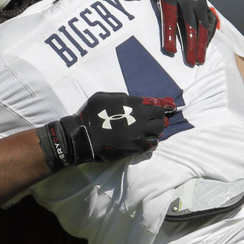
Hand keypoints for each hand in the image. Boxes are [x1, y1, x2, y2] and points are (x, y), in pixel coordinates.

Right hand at [37, 92, 175, 170]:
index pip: (152, 102)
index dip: (155, 105)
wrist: (84, 136)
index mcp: (131, 103)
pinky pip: (153, 144)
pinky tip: (147, 141)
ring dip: (156, 129)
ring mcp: (139, 132)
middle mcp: (139, 117)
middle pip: (159, 115)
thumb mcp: (102, 96)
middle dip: (158, 116)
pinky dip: (152, 141)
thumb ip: (119, 97)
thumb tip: (130, 99)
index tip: (157, 107)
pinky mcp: (136, 146)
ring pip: (159, 129)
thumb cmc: (90, 114)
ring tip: (151, 130)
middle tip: (154, 119)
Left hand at [128, 0, 216, 66]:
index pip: (170, 16)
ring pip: (200, 26)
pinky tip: (204, 50)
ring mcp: (197, 2)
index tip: (169, 51)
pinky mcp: (203, 4)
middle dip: (190, 45)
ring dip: (200, 44)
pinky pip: (207, 22)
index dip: (169, 34)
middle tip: (190, 63)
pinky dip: (206, 36)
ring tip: (199, 62)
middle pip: (189, 25)